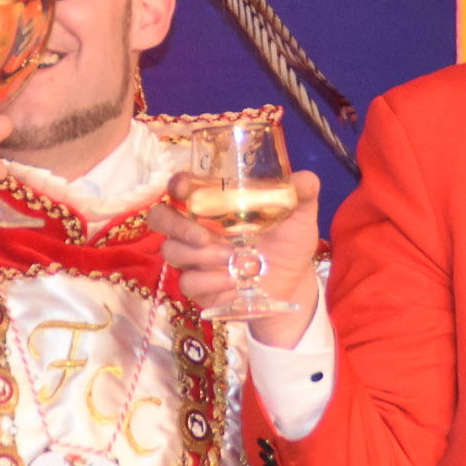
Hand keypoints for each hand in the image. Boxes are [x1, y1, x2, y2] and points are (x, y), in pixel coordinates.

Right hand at [149, 171, 321, 348]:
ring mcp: (194, 258)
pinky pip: (188, 282)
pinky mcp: (198, 285)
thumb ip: (301, 194)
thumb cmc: (289, 242)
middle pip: (161, 218)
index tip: (184, 187)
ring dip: (200, 256)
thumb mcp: (299, 215)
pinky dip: (209, 280)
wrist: (294, 284)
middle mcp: (197, 227)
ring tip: (232, 258)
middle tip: (203, 236)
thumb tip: (304, 179)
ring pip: (172, 251)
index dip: (177, 185)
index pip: (182, 187)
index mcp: (215, 204)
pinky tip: (232, 280)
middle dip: (174, 225)